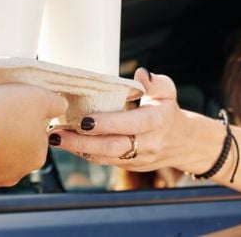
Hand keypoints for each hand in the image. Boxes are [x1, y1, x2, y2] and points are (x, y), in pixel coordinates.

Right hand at [0, 84, 67, 189]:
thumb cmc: (1, 113)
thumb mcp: (38, 98)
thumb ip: (55, 103)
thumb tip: (61, 105)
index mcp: (37, 156)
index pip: (38, 133)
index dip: (26, 116)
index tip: (13, 107)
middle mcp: (16, 174)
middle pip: (16, 146)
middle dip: (7, 130)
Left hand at [50, 68, 207, 172]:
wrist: (183, 143)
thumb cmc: (168, 112)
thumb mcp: (168, 93)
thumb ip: (156, 82)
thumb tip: (142, 74)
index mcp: (156, 122)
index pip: (130, 124)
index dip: (107, 124)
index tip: (85, 120)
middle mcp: (147, 143)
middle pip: (112, 147)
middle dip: (82, 142)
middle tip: (57, 134)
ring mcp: (138, 158)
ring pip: (105, 157)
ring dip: (78, 150)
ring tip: (56, 139)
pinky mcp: (130, 166)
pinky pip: (105, 161)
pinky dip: (86, 153)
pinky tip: (70, 144)